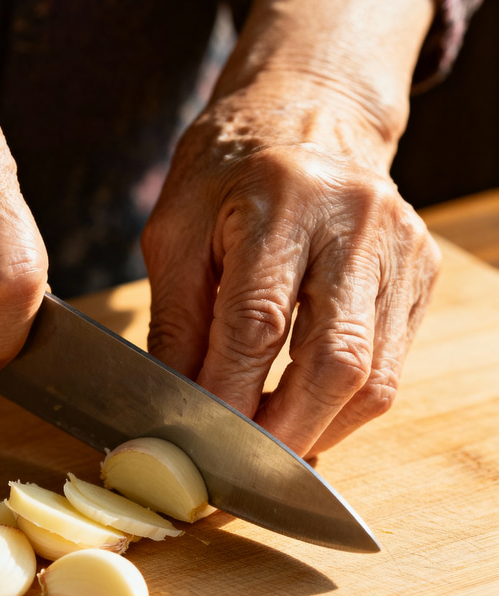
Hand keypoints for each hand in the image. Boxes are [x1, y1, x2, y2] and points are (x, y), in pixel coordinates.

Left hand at [142, 0, 438, 457]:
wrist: (303, 118)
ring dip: (318, 431)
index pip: (258, 323)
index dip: (229, 397)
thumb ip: (177, 322)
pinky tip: (304, 417)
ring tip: (268, 454)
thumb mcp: (176, 235)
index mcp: (283, 199)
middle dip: (284, 435)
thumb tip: (175, 406)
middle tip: (239, 476)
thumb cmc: (225, 176)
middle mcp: (357, 220)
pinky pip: (392, 366)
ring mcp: (400, 248)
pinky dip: (343, 408)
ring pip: (375, 378)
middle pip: (336, 362)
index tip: (198, 449)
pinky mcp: (419, 272)